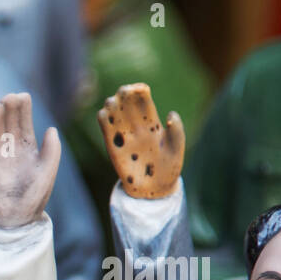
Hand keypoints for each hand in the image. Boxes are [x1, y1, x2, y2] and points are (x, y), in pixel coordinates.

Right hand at [0, 92, 60, 228]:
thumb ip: (52, 150)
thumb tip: (51, 129)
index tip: (23, 96)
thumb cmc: (35, 196)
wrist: (16, 217)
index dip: (23, 107)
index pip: (24, 121)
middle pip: (9, 120)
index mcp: (29, 146)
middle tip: (9, 97)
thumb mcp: (48, 171)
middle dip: (9, 107)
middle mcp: (12, 147)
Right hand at [97, 83, 183, 198]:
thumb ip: (177, 131)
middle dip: (124, 93)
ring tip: (115, 103)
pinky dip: (103, 118)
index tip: (142, 89)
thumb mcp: (178, 149)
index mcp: (153, 124)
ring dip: (112, 103)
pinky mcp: (113, 148)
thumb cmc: (169, 169)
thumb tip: (170, 114)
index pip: (143, 101)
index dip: (140, 91)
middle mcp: (137, 128)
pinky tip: (105, 113)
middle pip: (126, 103)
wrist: (154, 190)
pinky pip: (105, 129)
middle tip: (125, 93)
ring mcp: (124, 138)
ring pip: (114, 113)